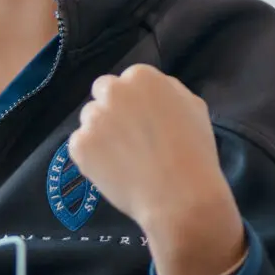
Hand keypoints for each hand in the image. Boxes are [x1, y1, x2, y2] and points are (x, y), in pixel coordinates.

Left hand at [67, 65, 243, 274]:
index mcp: (142, 77)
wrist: (180, 198)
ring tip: (123, 159)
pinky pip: (79, 146)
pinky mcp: (80, 145)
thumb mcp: (194, 108)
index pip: (127, 81)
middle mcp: (113, 91)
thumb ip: (169, 91)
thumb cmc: (195, 153)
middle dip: (113, 109)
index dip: (135, 103)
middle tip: (128, 137)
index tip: (143, 122)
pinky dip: (91, 158)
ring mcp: (93, 118)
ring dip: (101, 133)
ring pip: (90, 119)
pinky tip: (113, 172)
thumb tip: (150, 93)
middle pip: (103, 92)